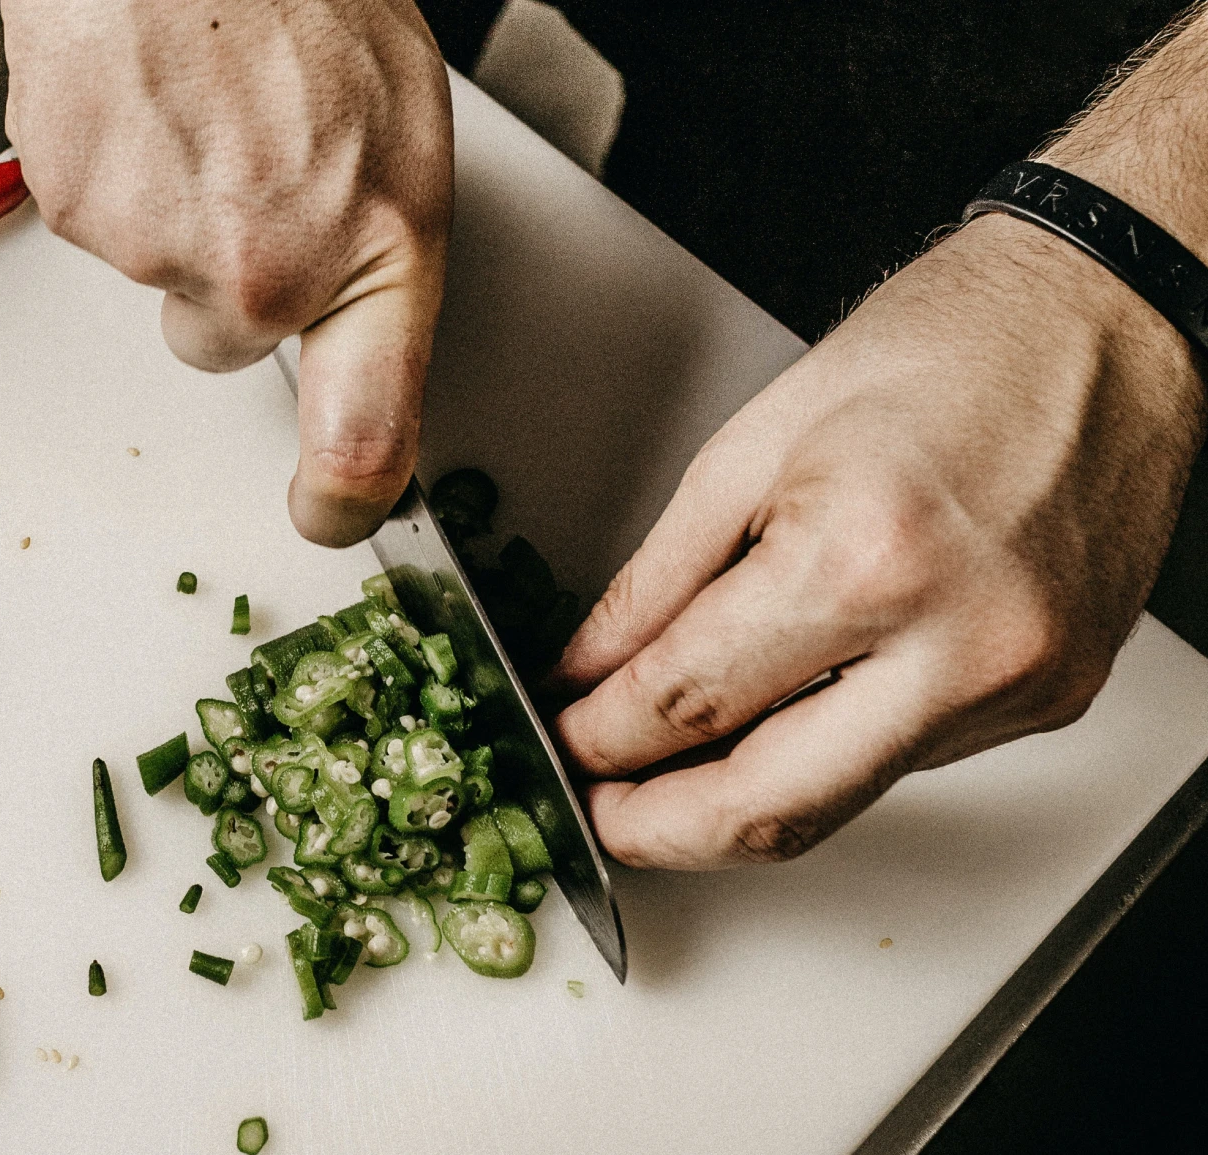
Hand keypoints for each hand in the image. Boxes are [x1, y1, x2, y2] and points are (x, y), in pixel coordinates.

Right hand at [1, 0, 452, 545]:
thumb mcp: (400, 120)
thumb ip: (372, 240)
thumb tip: (345, 314)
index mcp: (377, 247)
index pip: (368, 437)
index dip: (343, 497)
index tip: (328, 513)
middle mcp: (268, 269)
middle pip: (221, 343)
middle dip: (224, 278)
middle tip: (241, 169)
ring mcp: (163, 247)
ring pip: (155, 275)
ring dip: (170, 210)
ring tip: (198, 107)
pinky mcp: (76, 210)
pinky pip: (94, 219)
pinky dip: (112, 171)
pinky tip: (144, 100)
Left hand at [551, 211, 1204, 868]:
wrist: (1102, 319)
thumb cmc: (944, 347)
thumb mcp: (753, 444)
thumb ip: (656, 579)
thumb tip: (591, 670)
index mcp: (865, 559)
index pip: (690, 701)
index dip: (601, 739)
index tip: (567, 741)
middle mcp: (957, 643)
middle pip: (770, 809)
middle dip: (659, 830)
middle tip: (600, 810)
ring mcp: (1017, 683)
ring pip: (839, 804)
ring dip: (736, 804)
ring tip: (667, 773)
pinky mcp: (1051, 698)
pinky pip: (904, 763)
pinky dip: (822, 756)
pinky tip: (778, 722)